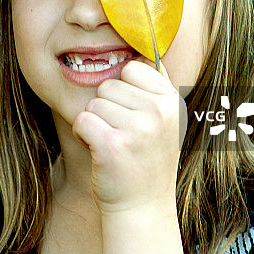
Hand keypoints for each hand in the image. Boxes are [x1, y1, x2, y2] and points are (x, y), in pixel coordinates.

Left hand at [72, 60, 186, 214]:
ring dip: (95, 122)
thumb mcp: (164, 119)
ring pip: (93, 102)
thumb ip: (156, 84)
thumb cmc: (146, 159)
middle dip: (107, 107)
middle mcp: (158, 113)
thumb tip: (146, 45)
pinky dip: (82, 134)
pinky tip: (97, 149)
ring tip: (112, 143)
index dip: (124, 90)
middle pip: (109, 84)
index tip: (133, 115)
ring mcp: (137, 129)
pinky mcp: (112, 145)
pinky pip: (82, 119)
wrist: (142, 207)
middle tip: (122, 135)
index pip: (132, 68)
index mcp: (171, 101)